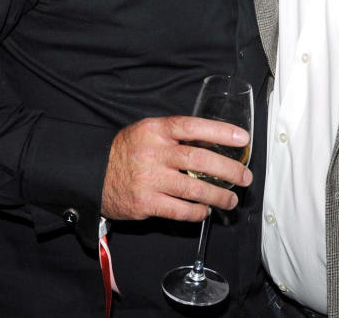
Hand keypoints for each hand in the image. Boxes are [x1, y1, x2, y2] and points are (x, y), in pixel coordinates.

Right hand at [100, 116, 251, 221]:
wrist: (93, 174)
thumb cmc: (127, 151)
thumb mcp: (147, 132)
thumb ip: (175, 134)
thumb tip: (214, 141)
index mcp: (155, 130)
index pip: (192, 126)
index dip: (220, 131)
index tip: (243, 138)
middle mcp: (153, 152)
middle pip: (199, 160)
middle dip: (228, 169)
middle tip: (245, 177)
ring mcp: (149, 179)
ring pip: (193, 188)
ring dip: (218, 195)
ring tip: (231, 199)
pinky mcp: (145, 203)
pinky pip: (179, 210)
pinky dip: (197, 212)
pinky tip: (205, 211)